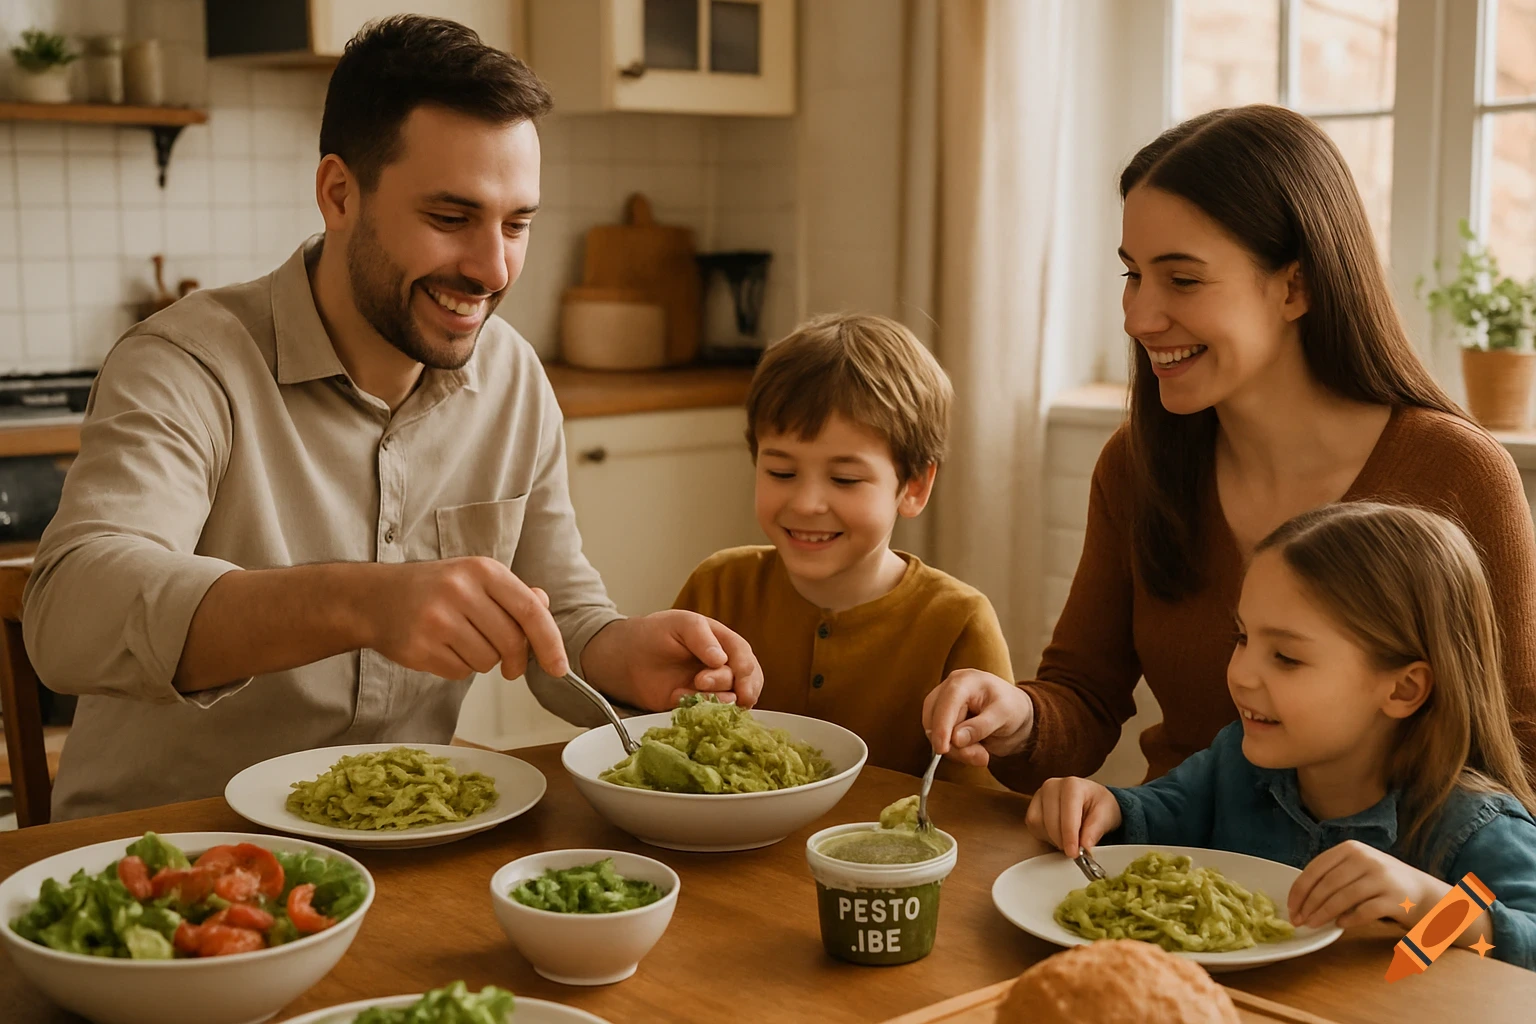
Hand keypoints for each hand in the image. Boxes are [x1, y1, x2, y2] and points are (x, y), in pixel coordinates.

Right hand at [366, 557, 567, 679]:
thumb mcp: (474, 578)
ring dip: (483, 662)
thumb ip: (513, 593)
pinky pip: (460, 672)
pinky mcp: (420, 646)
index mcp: (482, 570)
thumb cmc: (434, 589)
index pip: (530, 611)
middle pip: (511, 642)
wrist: (373, 598)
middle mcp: (460, 591)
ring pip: (487, 661)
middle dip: (516, 661)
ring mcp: (437, 619)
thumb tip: (545, 606)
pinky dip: (459, 668)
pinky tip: (442, 649)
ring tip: (462, 642)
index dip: (550, 643)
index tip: (559, 668)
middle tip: (511, 666)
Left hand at [580, 610, 762, 710]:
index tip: (740, 684)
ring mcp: (708, 689)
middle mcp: (722, 668)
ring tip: (693, 692)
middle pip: (743, 683)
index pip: (745, 658)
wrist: (625, 656)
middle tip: (702, 681)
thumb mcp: (680, 624)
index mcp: (724, 644)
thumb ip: (702, 637)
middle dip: (729, 685)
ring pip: (729, 701)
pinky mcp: (693, 706)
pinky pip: (706, 714)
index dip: (746, 672)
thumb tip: (722, 659)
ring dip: (717, 701)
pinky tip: (678, 698)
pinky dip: (698, 710)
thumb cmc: (655, 632)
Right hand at [922, 669, 1034, 766]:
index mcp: (964, 681)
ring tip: (981, 752)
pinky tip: (974, 749)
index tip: (943, 750)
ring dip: (956, 750)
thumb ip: (980, 727)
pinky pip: (938, 738)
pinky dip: (955, 750)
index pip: (947, 704)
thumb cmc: (1011, 707)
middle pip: (936, 720)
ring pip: (933, 732)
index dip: (942, 728)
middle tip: (982, 756)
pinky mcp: (940, 717)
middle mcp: (948, 689)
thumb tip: (955, 739)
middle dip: (955, 745)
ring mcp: (942, 703)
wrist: (1014, 712)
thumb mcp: (1004, 716)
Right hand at [1024, 776, 1121, 857]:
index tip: (1074, 853)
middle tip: (1075, 851)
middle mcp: (1052, 786)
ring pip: (1038, 824)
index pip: (1067, 814)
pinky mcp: (1033, 806)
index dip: (1070, 836)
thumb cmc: (1099, 805)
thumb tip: (1085, 846)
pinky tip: (1058, 835)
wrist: (1092, 800)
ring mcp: (1040, 795)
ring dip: (1053, 839)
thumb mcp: (1106, 816)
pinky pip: (1033, 827)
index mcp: (1072, 785)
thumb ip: (1095, 831)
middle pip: (1050, 821)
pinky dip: (1045, 836)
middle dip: (1062, 840)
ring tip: (1069, 839)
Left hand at [1288, 840, 1446, 929]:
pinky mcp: (1395, 898)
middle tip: (1298, 921)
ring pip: (1342, 897)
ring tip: (1313, 925)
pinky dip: (1348, 919)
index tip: (1290, 907)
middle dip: (1308, 905)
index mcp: (1351, 848)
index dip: (1299, 889)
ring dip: (1323, 914)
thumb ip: (1333, 875)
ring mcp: (1382, 878)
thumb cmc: (1383, 883)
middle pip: (1327, 884)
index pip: (1316, 868)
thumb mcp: (1357, 869)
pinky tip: (1340, 925)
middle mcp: (1366, 858)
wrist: (1425, 894)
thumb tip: (1300, 898)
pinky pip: (1364, 911)